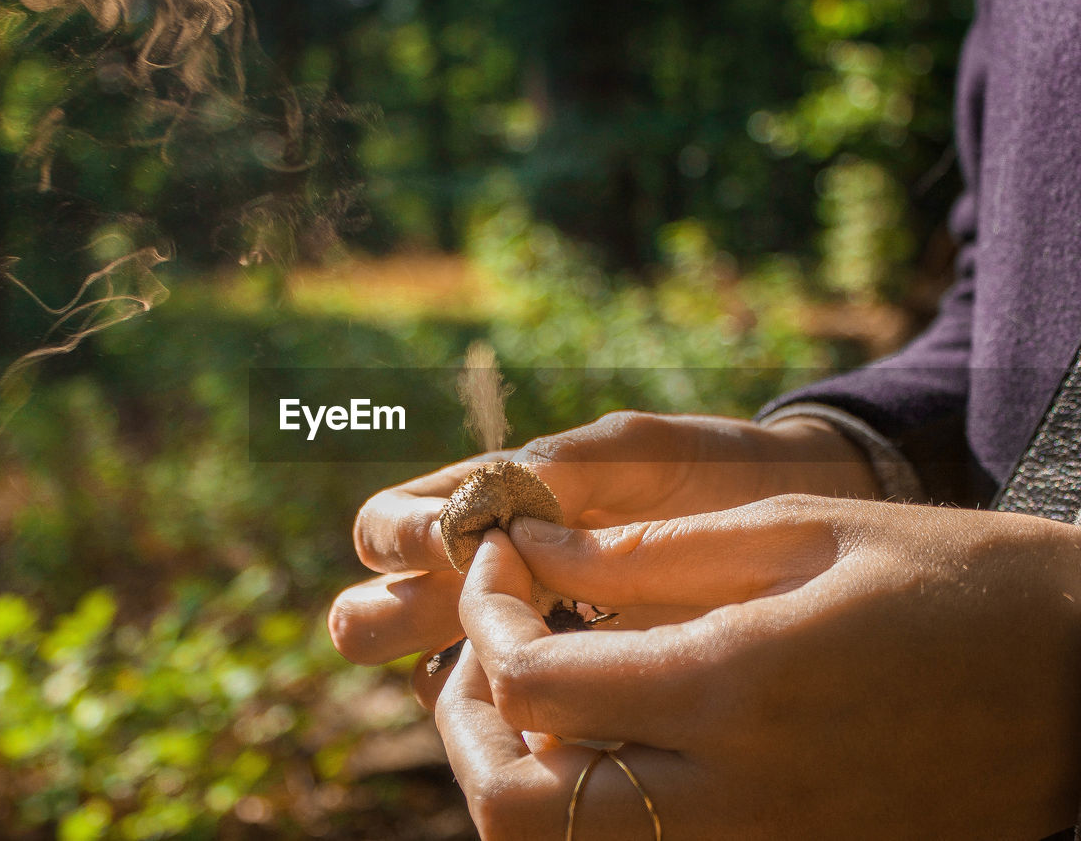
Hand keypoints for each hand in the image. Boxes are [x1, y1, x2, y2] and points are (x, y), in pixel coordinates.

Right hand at [329, 411, 880, 705]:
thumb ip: (564, 469)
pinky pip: (508, 716)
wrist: (796, 524)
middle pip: (372, 614)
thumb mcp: (640, 452)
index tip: (456, 547)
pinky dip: (516, 715)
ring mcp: (520, 642)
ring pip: (431, 675)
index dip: (401, 540)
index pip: (385, 529)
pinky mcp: (572, 694)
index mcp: (486, 506)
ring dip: (455, 675)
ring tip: (526, 666)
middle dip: (388, 620)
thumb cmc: (714, 473)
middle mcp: (482, 580)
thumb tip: (487, 512)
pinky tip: (569, 708)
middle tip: (464, 619)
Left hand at [437, 497, 1080, 839]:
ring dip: (514, 767)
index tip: (499, 558)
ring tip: (530, 682)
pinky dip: (582, 802)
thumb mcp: (796, 533)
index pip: (529, 682)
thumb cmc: (951, 584)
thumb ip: (640, 550)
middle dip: (467, 714)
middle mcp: (732, 801)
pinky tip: (603, 729)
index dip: (484, 611)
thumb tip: (525, 547)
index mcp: (733, 693)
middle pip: (513, 803)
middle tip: (482, 636)